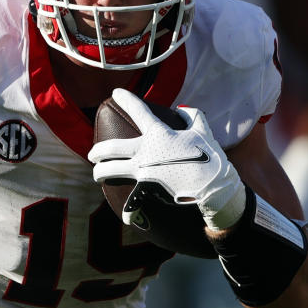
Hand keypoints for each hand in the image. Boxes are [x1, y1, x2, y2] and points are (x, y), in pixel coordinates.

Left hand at [89, 88, 245, 229]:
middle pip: (111, 147)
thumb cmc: (211, 158)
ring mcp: (143, 170)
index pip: (138, 111)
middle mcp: (145, 150)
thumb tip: (182, 109)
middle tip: (92, 154)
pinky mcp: (146, 189)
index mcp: (159, 134)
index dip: (126, 99)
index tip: (115, 92)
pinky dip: (127, 210)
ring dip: (100, 172)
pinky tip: (123, 215)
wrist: (214, 188)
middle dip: (97, 150)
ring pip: (110, 169)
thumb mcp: (204, 132)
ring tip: (97, 174)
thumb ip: (193, 116)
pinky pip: (131, 200)